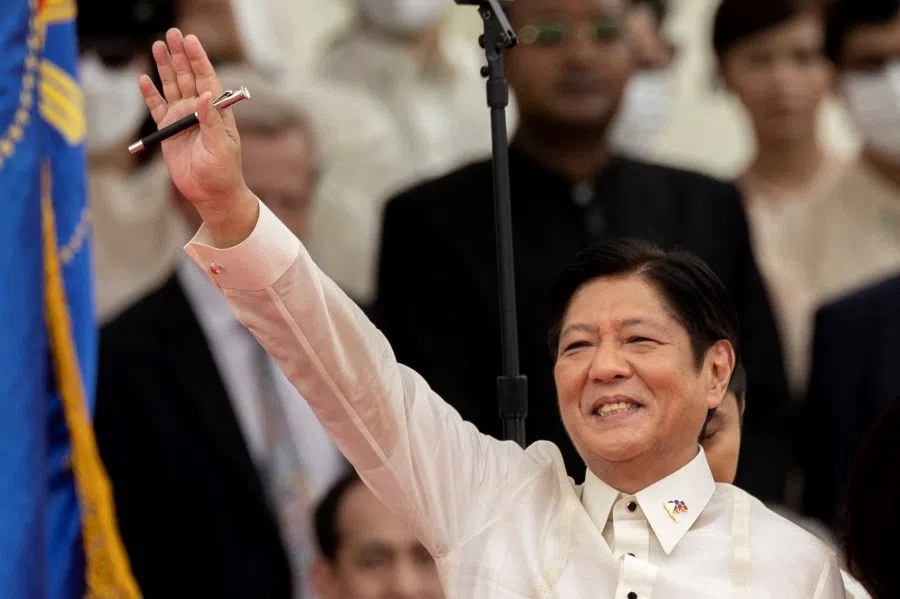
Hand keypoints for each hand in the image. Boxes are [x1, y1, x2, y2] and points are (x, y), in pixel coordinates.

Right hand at [140, 28, 257, 245]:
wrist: (211, 194)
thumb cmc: (223, 172)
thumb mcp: (221, 147)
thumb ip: (212, 122)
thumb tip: (207, 95)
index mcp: (217, 111)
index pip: (207, 79)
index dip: (198, 59)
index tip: (190, 40)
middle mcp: (199, 110)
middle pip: (187, 77)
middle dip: (180, 55)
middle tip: (172, 33)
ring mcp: (182, 119)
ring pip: (171, 87)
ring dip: (164, 67)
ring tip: (157, 46)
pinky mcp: (168, 131)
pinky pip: (157, 108)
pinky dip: (150, 95)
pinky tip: (144, 79)